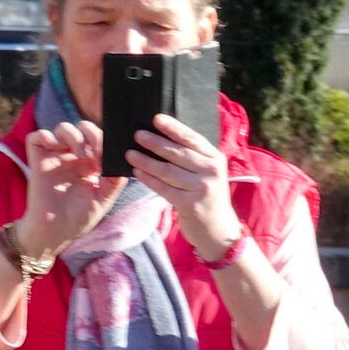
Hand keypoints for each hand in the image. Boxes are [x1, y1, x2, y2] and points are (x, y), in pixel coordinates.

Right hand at [18, 120, 125, 256]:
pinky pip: (36, 137)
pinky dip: (44, 135)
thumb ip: (114, 180)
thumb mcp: (103, 199)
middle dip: (92, 133)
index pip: (99, 140)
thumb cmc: (78, 218)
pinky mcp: (37, 160)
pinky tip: (53, 145)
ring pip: (63, 129)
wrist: (55, 233)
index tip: (109, 154)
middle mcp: (72, 157)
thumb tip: (123, 160)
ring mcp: (55, 157)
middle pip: (83, 129)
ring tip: (80, 154)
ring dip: (74, 135)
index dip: (105, 141)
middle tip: (97, 149)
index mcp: (90, 164)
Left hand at [125, 113, 243, 261]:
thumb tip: (163, 138)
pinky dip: (149, 179)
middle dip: (155, 143)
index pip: (192, 139)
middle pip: (178, 153)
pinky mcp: (190, 205)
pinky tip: (137, 172)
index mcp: (216, 159)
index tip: (156, 118)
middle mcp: (211, 172)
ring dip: (146, 161)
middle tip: (137, 135)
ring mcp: (202, 188)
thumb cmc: (208, 198)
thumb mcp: (208, 174)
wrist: (219, 231)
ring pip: (167, 171)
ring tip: (130, 153)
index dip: (173, 128)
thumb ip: (193, 158)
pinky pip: (164, 188)